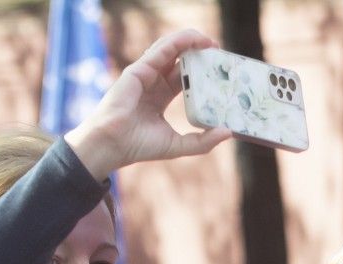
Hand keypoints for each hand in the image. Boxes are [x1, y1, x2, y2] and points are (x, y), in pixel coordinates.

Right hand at [64, 29, 230, 179]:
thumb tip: (229, 132)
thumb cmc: (140, 146)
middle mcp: (153, 82)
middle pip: (179, 60)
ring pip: (170, 50)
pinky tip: (194, 39)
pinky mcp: (139, 70)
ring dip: (190, 41)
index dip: (201, 71)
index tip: (220, 69)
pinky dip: (178, 41)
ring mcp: (145, 74)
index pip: (184, 77)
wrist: (113, 145)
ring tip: (211, 42)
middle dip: (199, 53)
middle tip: (220, 51)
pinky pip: (161, 50)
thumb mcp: (179, 145)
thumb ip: (203, 141)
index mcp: (161, 96)